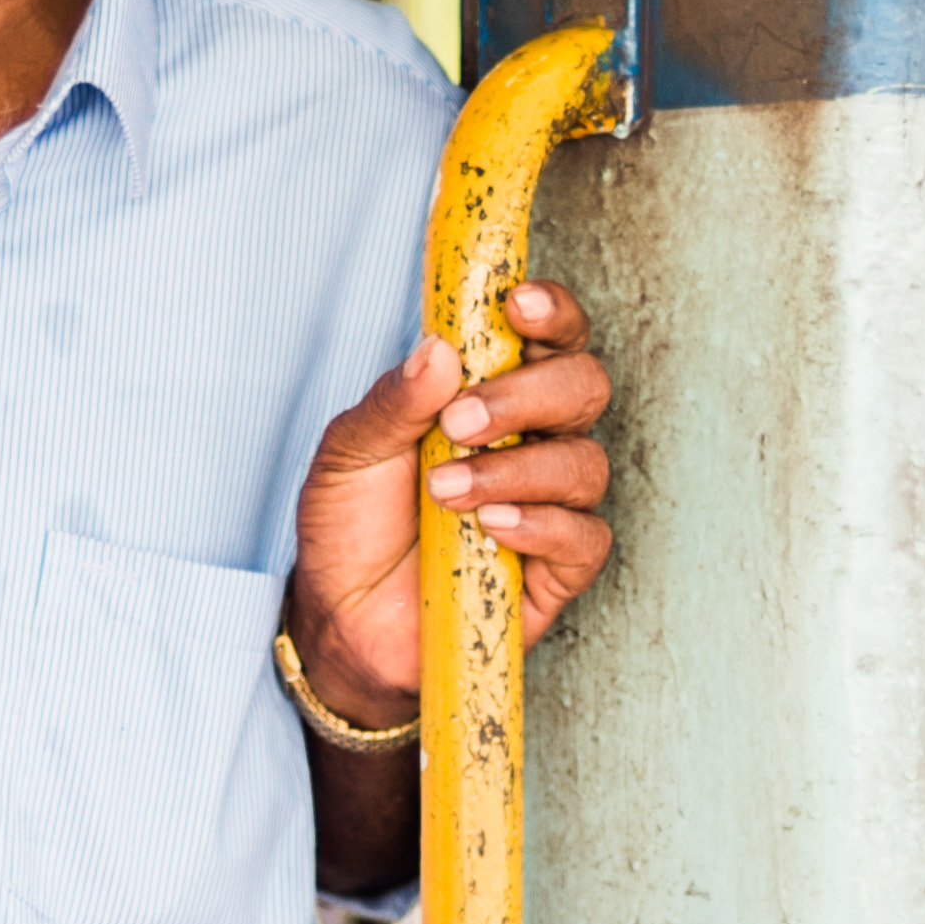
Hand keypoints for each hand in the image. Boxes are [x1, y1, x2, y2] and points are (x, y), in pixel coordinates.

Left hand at [284, 276, 616, 724]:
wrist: (340, 618)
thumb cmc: (354, 525)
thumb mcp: (349, 451)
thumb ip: (394, 401)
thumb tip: (438, 349)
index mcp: (492, 392)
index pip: (548, 335)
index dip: (551, 311)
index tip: (517, 305)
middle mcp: (533, 439)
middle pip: (583, 386)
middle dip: (527, 394)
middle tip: (460, 421)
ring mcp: (550, 504)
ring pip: (584, 463)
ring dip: (515, 469)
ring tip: (445, 490)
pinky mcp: (556, 569)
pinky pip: (583, 537)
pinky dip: (539, 526)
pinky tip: (490, 528)